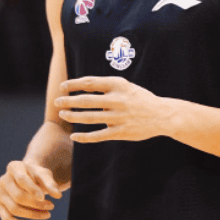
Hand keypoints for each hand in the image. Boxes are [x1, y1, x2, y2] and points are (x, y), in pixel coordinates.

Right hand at [0, 161, 65, 219]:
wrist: (28, 178)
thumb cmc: (37, 175)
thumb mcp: (45, 175)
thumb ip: (50, 184)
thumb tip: (58, 195)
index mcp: (14, 167)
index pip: (22, 179)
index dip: (33, 190)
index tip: (44, 197)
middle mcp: (4, 180)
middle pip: (18, 196)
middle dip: (36, 204)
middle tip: (51, 206)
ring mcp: (0, 194)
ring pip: (14, 209)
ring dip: (32, 214)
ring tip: (47, 214)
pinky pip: (6, 219)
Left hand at [55, 76, 171, 143]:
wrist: (163, 115)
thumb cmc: (141, 99)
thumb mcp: (126, 87)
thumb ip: (107, 87)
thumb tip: (82, 87)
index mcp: (118, 85)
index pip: (90, 83)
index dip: (73, 85)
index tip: (63, 87)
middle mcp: (117, 100)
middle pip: (85, 100)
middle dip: (68, 101)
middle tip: (57, 102)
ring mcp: (119, 117)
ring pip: (88, 117)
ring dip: (72, 116)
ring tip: (63, 115)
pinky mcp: (120, 132)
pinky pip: (97, 135)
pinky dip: (84, 136)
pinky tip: (74, 136)